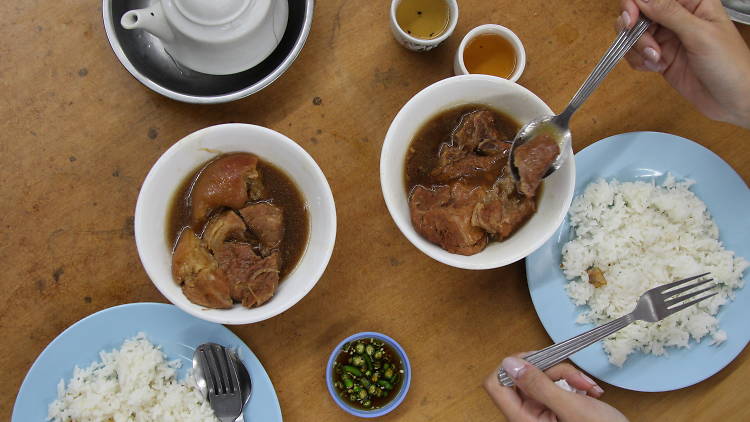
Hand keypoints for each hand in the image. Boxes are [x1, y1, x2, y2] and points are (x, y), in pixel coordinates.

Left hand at [483, 355, 627, 421]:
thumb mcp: (570, 408)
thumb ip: (538, 385)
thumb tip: (509, 363)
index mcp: (522, 419)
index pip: (495, 384)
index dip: (512, 367)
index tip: (536, 359)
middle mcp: (526, 415)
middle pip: (521, 377)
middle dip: (550, 369)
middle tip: (574, 376)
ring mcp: (540, 412)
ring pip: (540, 377)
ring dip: (565, 375)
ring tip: (586, 385)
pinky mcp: (553, 408)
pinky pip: (553, 385)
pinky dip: (571, 383)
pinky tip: (588, 390)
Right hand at [619, 0, 749, 127]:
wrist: (732, 100)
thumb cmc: (729, 64)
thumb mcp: (700, 34)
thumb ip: (669, 13)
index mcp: (692, 2)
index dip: (635, 4)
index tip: (631, 21)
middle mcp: (677, 17)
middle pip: (637, 12)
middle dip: (635, 31)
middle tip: (648, 47)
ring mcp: (667, 38)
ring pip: (633, 34)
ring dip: (637, 49)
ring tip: (656, 61)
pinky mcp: (660, 57)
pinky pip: (635, 53)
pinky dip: (638, 61)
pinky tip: (655, 68)